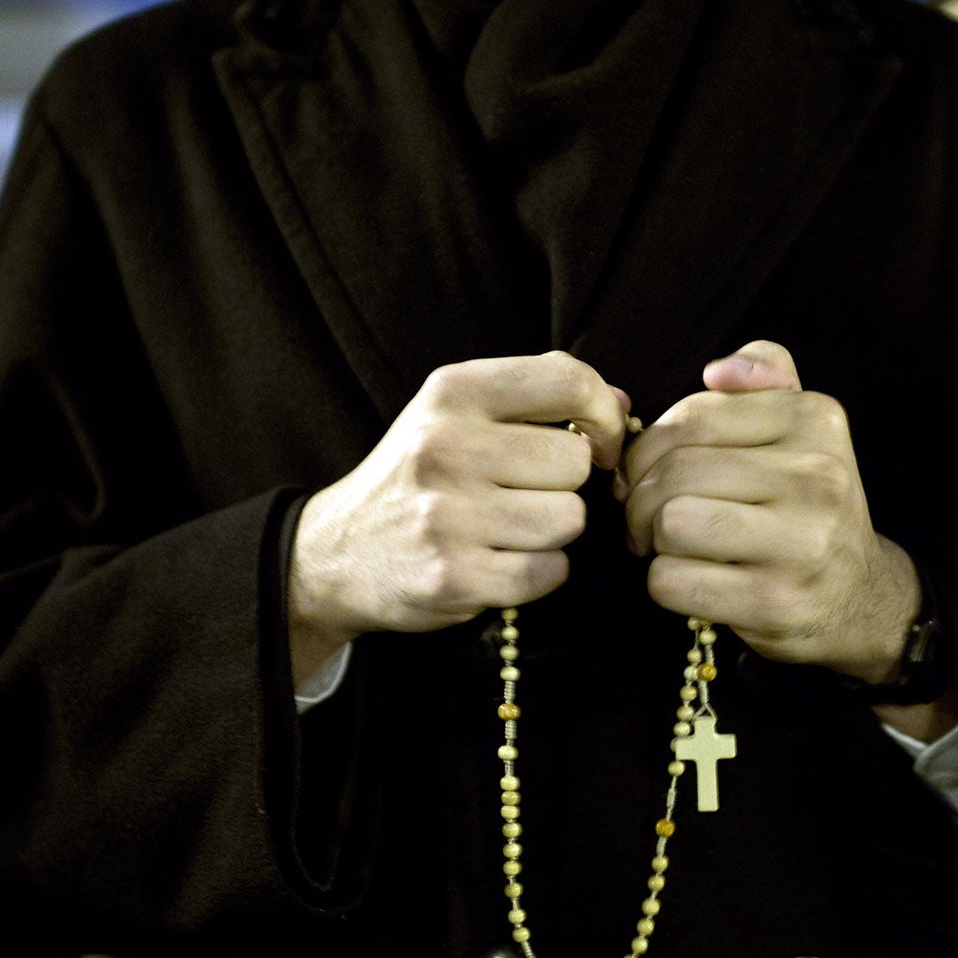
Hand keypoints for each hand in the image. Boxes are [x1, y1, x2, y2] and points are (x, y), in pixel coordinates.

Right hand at [289, 352, 626, 681]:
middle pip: (575, 463)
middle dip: (563, 484)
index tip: (597, 441)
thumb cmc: (415, 477)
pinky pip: (549, 572)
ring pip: (569, 520)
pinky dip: (539, 572)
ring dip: (552, 532)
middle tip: (523, 494)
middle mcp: (445, 446)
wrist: (336, 553)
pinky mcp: (454, 576)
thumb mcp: (454, 412)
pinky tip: (501, 561)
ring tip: (507, 529)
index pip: (568, 381)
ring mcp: (447, 515)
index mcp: (451, 392)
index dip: (604, 415)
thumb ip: (535, 395)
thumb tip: (622, 403)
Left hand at [620, 339, 927, 690]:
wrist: (858, 595)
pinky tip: (691, 579)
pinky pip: (673, 581)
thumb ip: (767, 375)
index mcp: (815, 420)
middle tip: (647, 516)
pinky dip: (665, 582)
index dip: (648, 446)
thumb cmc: (806, 506)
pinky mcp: (776, 601)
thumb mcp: (803, 427)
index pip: (693, 416)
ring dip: (651, 539)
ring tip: (669, 545)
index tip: (648, 472)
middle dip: (641, 497)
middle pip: (674, 472)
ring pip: (670, 523)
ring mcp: (801, 543)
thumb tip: (717, 371)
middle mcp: (817, 477)